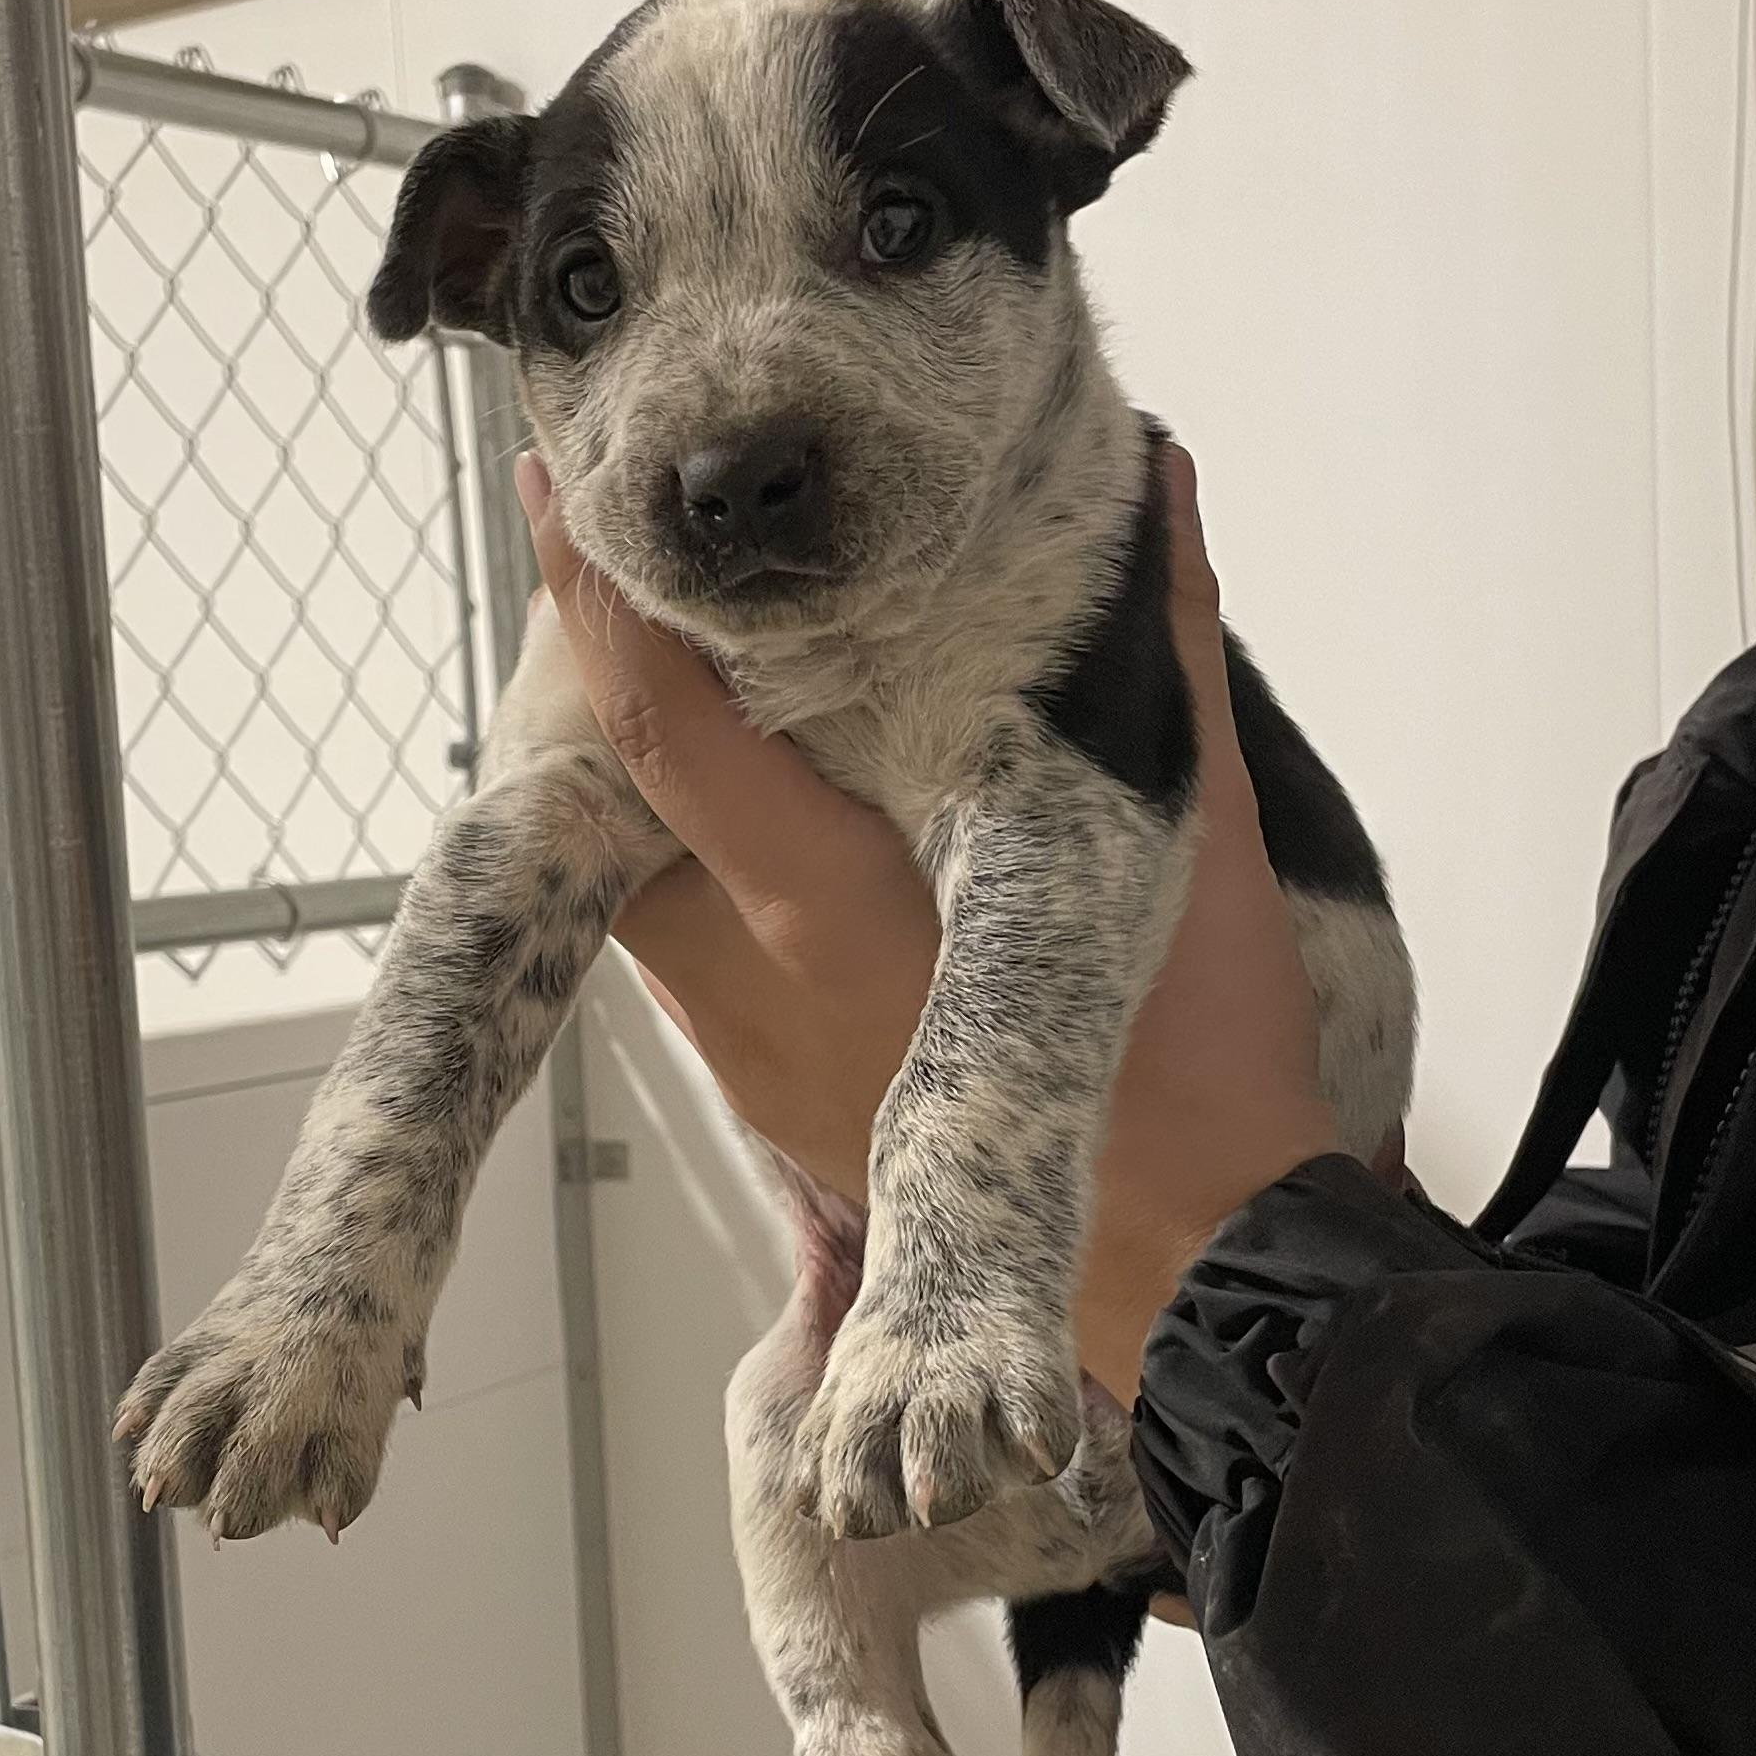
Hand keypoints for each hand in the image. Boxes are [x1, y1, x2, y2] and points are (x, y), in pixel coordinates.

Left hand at [522, 445, 1386, 1402]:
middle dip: (609, 684)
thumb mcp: (1187, 833)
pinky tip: (782, 817)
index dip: (595, 603)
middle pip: (616, 802)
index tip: (559, 489)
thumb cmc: (1193, 1066)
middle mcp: (754, 979)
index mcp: (835, 905)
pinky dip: (708, 867)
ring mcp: (749, 1052)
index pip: (667, 728)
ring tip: (715, 673)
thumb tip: (1156, 480)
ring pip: (649, 882)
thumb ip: (1160, 646)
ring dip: (662, 782)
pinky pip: (694, 952)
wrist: (1195, 1275)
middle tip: (642, 564)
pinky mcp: (768, 1096)